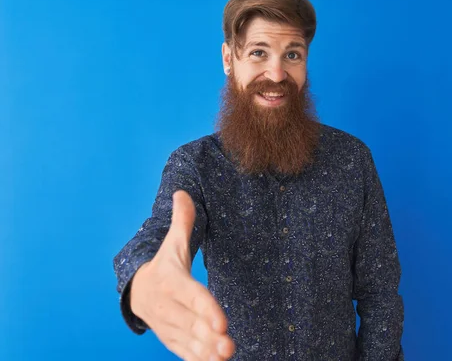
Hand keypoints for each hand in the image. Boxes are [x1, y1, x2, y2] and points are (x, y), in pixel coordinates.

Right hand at [130, 190, 234, 360]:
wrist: (137, 291)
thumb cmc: (163, 265)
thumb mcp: (172, 244)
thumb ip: (182, 221)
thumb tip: (183, 192)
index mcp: (170, 282)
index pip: (190, 295)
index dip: (205, 308)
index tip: (221, 321)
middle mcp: (167, 306)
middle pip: (190, 322)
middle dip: (209, 335)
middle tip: (229, 344)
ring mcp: (168, 325)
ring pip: (188, 341)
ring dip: (206, 351)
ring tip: (226, 355)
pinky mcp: (171, 339)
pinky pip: (183, 352)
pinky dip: (197, 359)